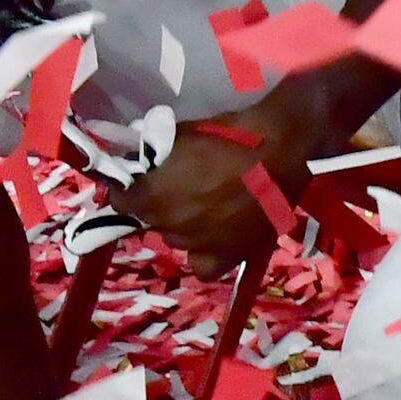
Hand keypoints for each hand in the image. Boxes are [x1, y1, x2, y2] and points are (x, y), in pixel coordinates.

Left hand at [122, 118, 306, 266]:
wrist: (279, 149)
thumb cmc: (229, 135)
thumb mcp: (182, 134)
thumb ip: (157, 153)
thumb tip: (146, 162)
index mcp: (153, 195)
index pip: (121, 201)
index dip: (127, 190)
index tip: (136, 182)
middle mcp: (170, 225)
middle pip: (150, 220)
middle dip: (157, 205)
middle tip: (176, 188)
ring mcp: (198, 244)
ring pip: (176, 239)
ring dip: (181, 225)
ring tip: (202, 208)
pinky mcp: (228, 255)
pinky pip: (203, 266)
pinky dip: (203, 254)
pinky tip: (211, 239)